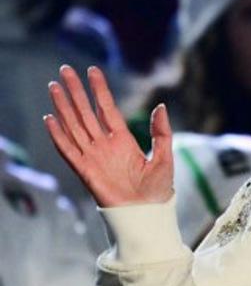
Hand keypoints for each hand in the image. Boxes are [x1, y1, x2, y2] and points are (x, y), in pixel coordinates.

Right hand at [43, 65, 173, 207]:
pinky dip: (59, 135)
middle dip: (76, 91)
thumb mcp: (164, 156)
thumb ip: (161, 132)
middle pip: (86, 113)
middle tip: (65, 70)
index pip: (107, 109)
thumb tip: (161, 106)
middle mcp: (105, 145)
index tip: (92, 70)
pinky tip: (51, 119)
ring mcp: (94, 157)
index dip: (99, 90)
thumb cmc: (157, 190)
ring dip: (63, 107)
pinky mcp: (85, 171)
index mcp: (123, 140)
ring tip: (54, 87)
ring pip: (74, 126)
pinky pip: (68, 150)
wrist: (147, 214)